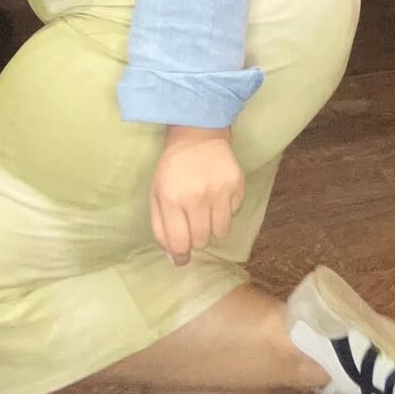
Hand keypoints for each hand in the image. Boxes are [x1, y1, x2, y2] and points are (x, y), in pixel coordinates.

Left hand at [150, 126, 244, 266]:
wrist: (197, 134)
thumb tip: (175, 259)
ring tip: (206, 208)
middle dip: (196, 237)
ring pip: (221, 232)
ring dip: (213, 226)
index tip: (182, 257)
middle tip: (192, 221)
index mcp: (171, 199)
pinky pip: (234, 214)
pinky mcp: (237, 184)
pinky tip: (217, 193)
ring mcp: (219, 191)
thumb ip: (162, 228)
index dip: (181, 255)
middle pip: (202, 241)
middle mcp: (196, 197)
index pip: (180, 243)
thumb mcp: (157, 195)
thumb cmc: (173, 168)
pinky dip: (226, 210)